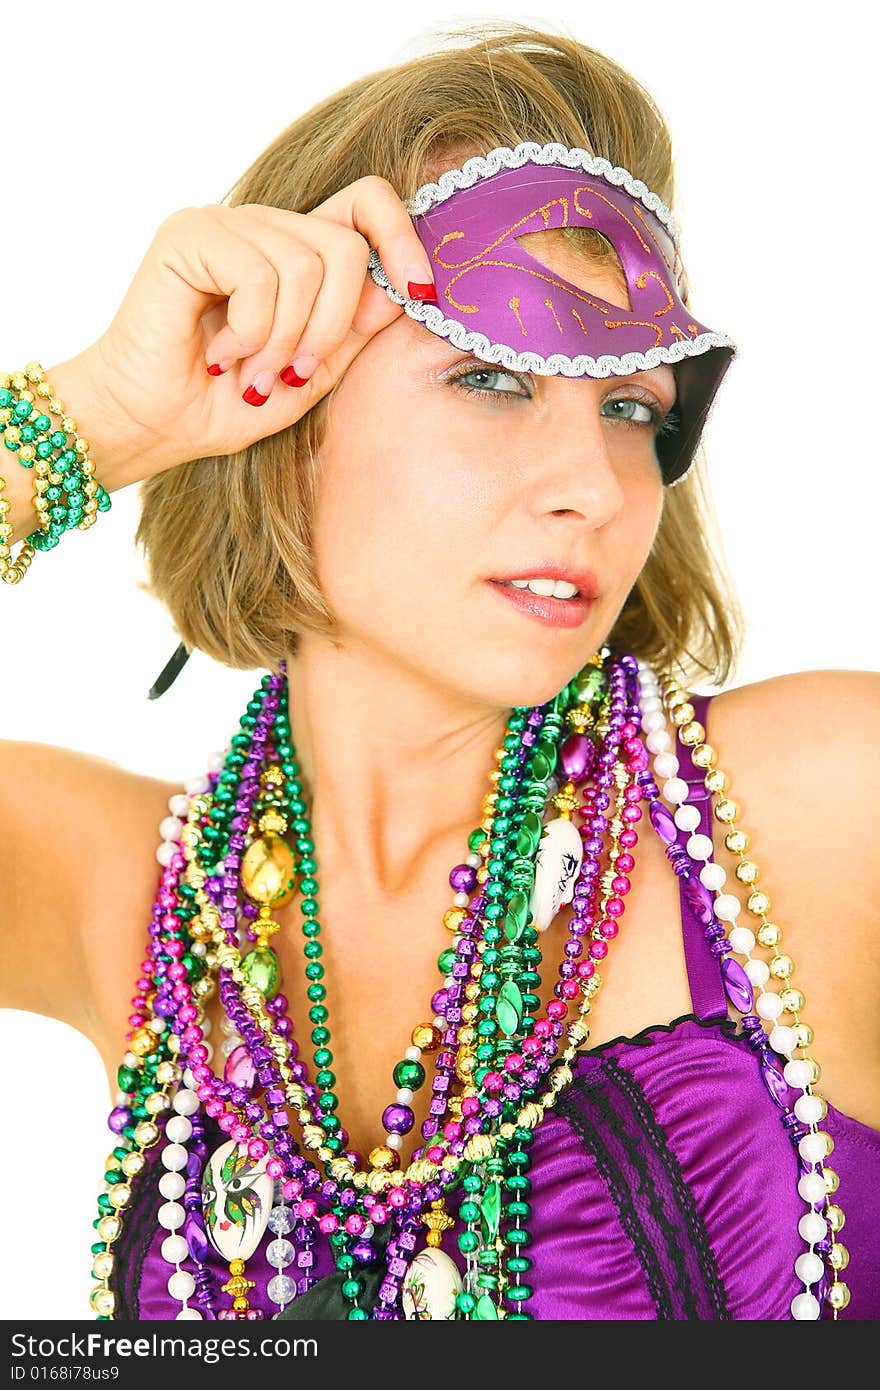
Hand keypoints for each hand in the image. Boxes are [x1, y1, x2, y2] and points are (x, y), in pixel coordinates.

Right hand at [82, 178, 435, 472]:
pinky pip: (260, 275)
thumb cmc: (224, 404)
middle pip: (346, 245)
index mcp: (297, 250)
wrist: (151, 426)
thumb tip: (400, 288)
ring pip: (307, 265)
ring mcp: (227, 224)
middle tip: (293, 373)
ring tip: (253, 373)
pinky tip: (218, 354)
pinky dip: (251, 331)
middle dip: (333, 325)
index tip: (421, 295)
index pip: (368, 203)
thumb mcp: (311, 375)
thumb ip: (354, 331)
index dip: (403, 239)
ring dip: (286, 339)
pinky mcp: (191, 234)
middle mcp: (265, 226)